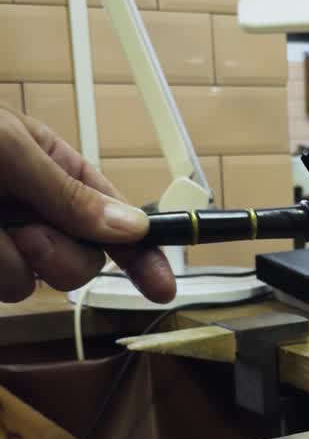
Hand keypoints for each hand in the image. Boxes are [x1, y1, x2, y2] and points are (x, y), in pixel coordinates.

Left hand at [0, 105, 175, 302]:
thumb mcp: (13, 150)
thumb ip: (69, 193)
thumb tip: (132, 228)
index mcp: (58, 171)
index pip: (116, 219)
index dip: (144, 252)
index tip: (162, 285)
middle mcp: (38, 210)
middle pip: (82, 260)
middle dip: (61, 256)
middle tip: (28, 236)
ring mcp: (12, 241)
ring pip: (40, 280)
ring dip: (15, 262)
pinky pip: (9, 288)